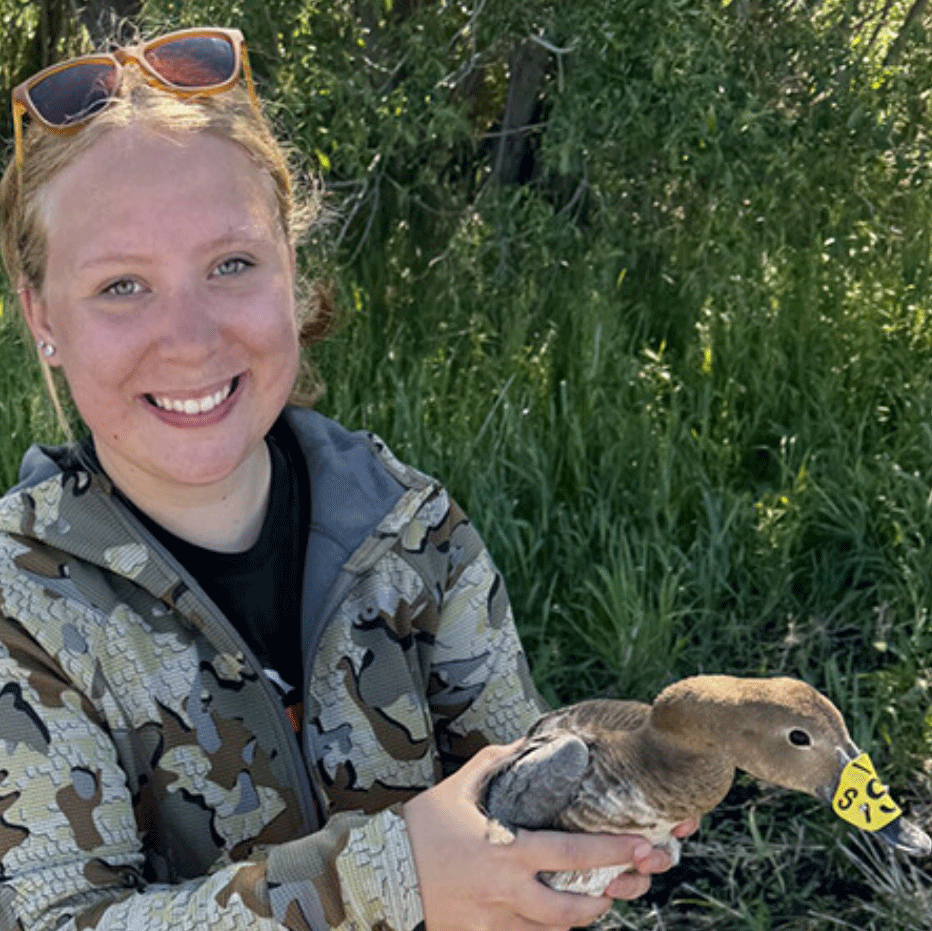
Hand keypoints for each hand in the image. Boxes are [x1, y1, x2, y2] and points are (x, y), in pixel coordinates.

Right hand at [403, 743, 695, 930]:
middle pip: (570, 911)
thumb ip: (496, 762)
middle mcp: (507, 892)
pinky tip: (549, 920)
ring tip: (592, 906)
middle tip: (620, 889)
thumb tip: (526, 744)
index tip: (640, 847)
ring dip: (575, 921)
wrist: (381, 872)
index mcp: (508, 852)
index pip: (572, 855)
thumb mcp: (459, 786)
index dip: (611, 853)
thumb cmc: (422, 828)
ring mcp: (494, 921)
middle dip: (603, 903)